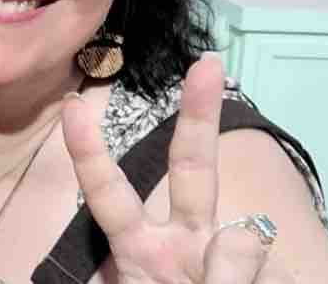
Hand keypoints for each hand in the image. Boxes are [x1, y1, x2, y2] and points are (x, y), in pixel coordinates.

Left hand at [60, 53, 287, 282]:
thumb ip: (202, 269)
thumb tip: (243, 233)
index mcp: (140, 250)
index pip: (110, 192)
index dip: (90, 151)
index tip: (71, 105)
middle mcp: (181, 244)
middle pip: (192, 170)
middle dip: (199, 117)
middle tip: (207, 64)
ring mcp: (220, 257)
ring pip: (245, 239)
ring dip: (231, 278)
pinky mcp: (256, 269)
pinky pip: (255, 256)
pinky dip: (241, 281)